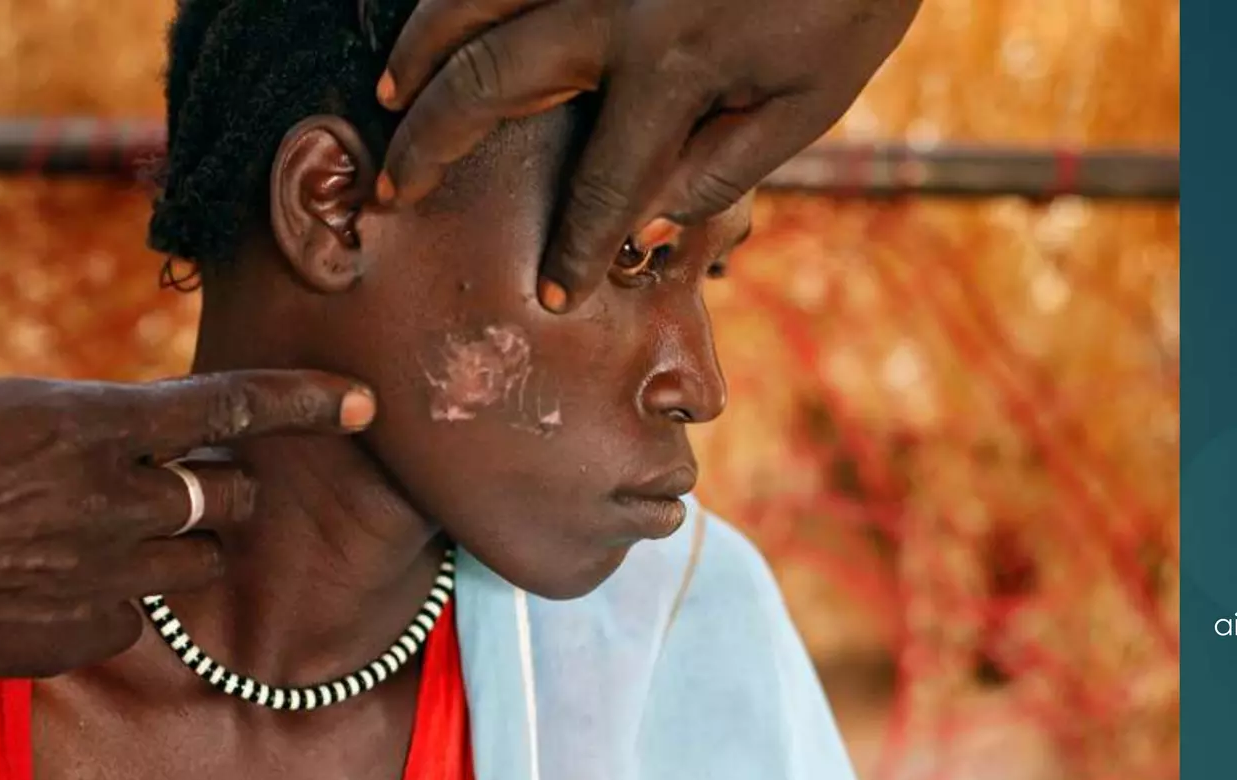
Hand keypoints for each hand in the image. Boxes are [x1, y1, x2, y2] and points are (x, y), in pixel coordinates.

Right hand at [0, 370, 373, 680]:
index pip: (227, 407)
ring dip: (170, 547)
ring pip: (196, 562)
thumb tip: (114, 432)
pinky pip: (135, 618)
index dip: (306, 402)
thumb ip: (70, 419)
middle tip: (174, 487)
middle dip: (217, 488)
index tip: (364, 402)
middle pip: (230, 496)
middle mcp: (113, 500)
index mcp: (87, 424)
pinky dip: (109, 603)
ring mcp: (102, 577)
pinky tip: (38, 591)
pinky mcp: (81, 640)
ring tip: (88, 539)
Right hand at [374, 0, 922, 311]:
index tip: (549, 294)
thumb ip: (721, 169)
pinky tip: (438, 19)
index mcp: (669, 67)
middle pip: (489, 83)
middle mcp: (611, 4)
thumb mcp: (808, 103)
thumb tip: (642, 230)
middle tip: (393, 191)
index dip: (572, 249)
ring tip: (386, 96)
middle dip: (432, 146)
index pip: (602, 185)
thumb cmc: (850, 1)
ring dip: (420, 50)